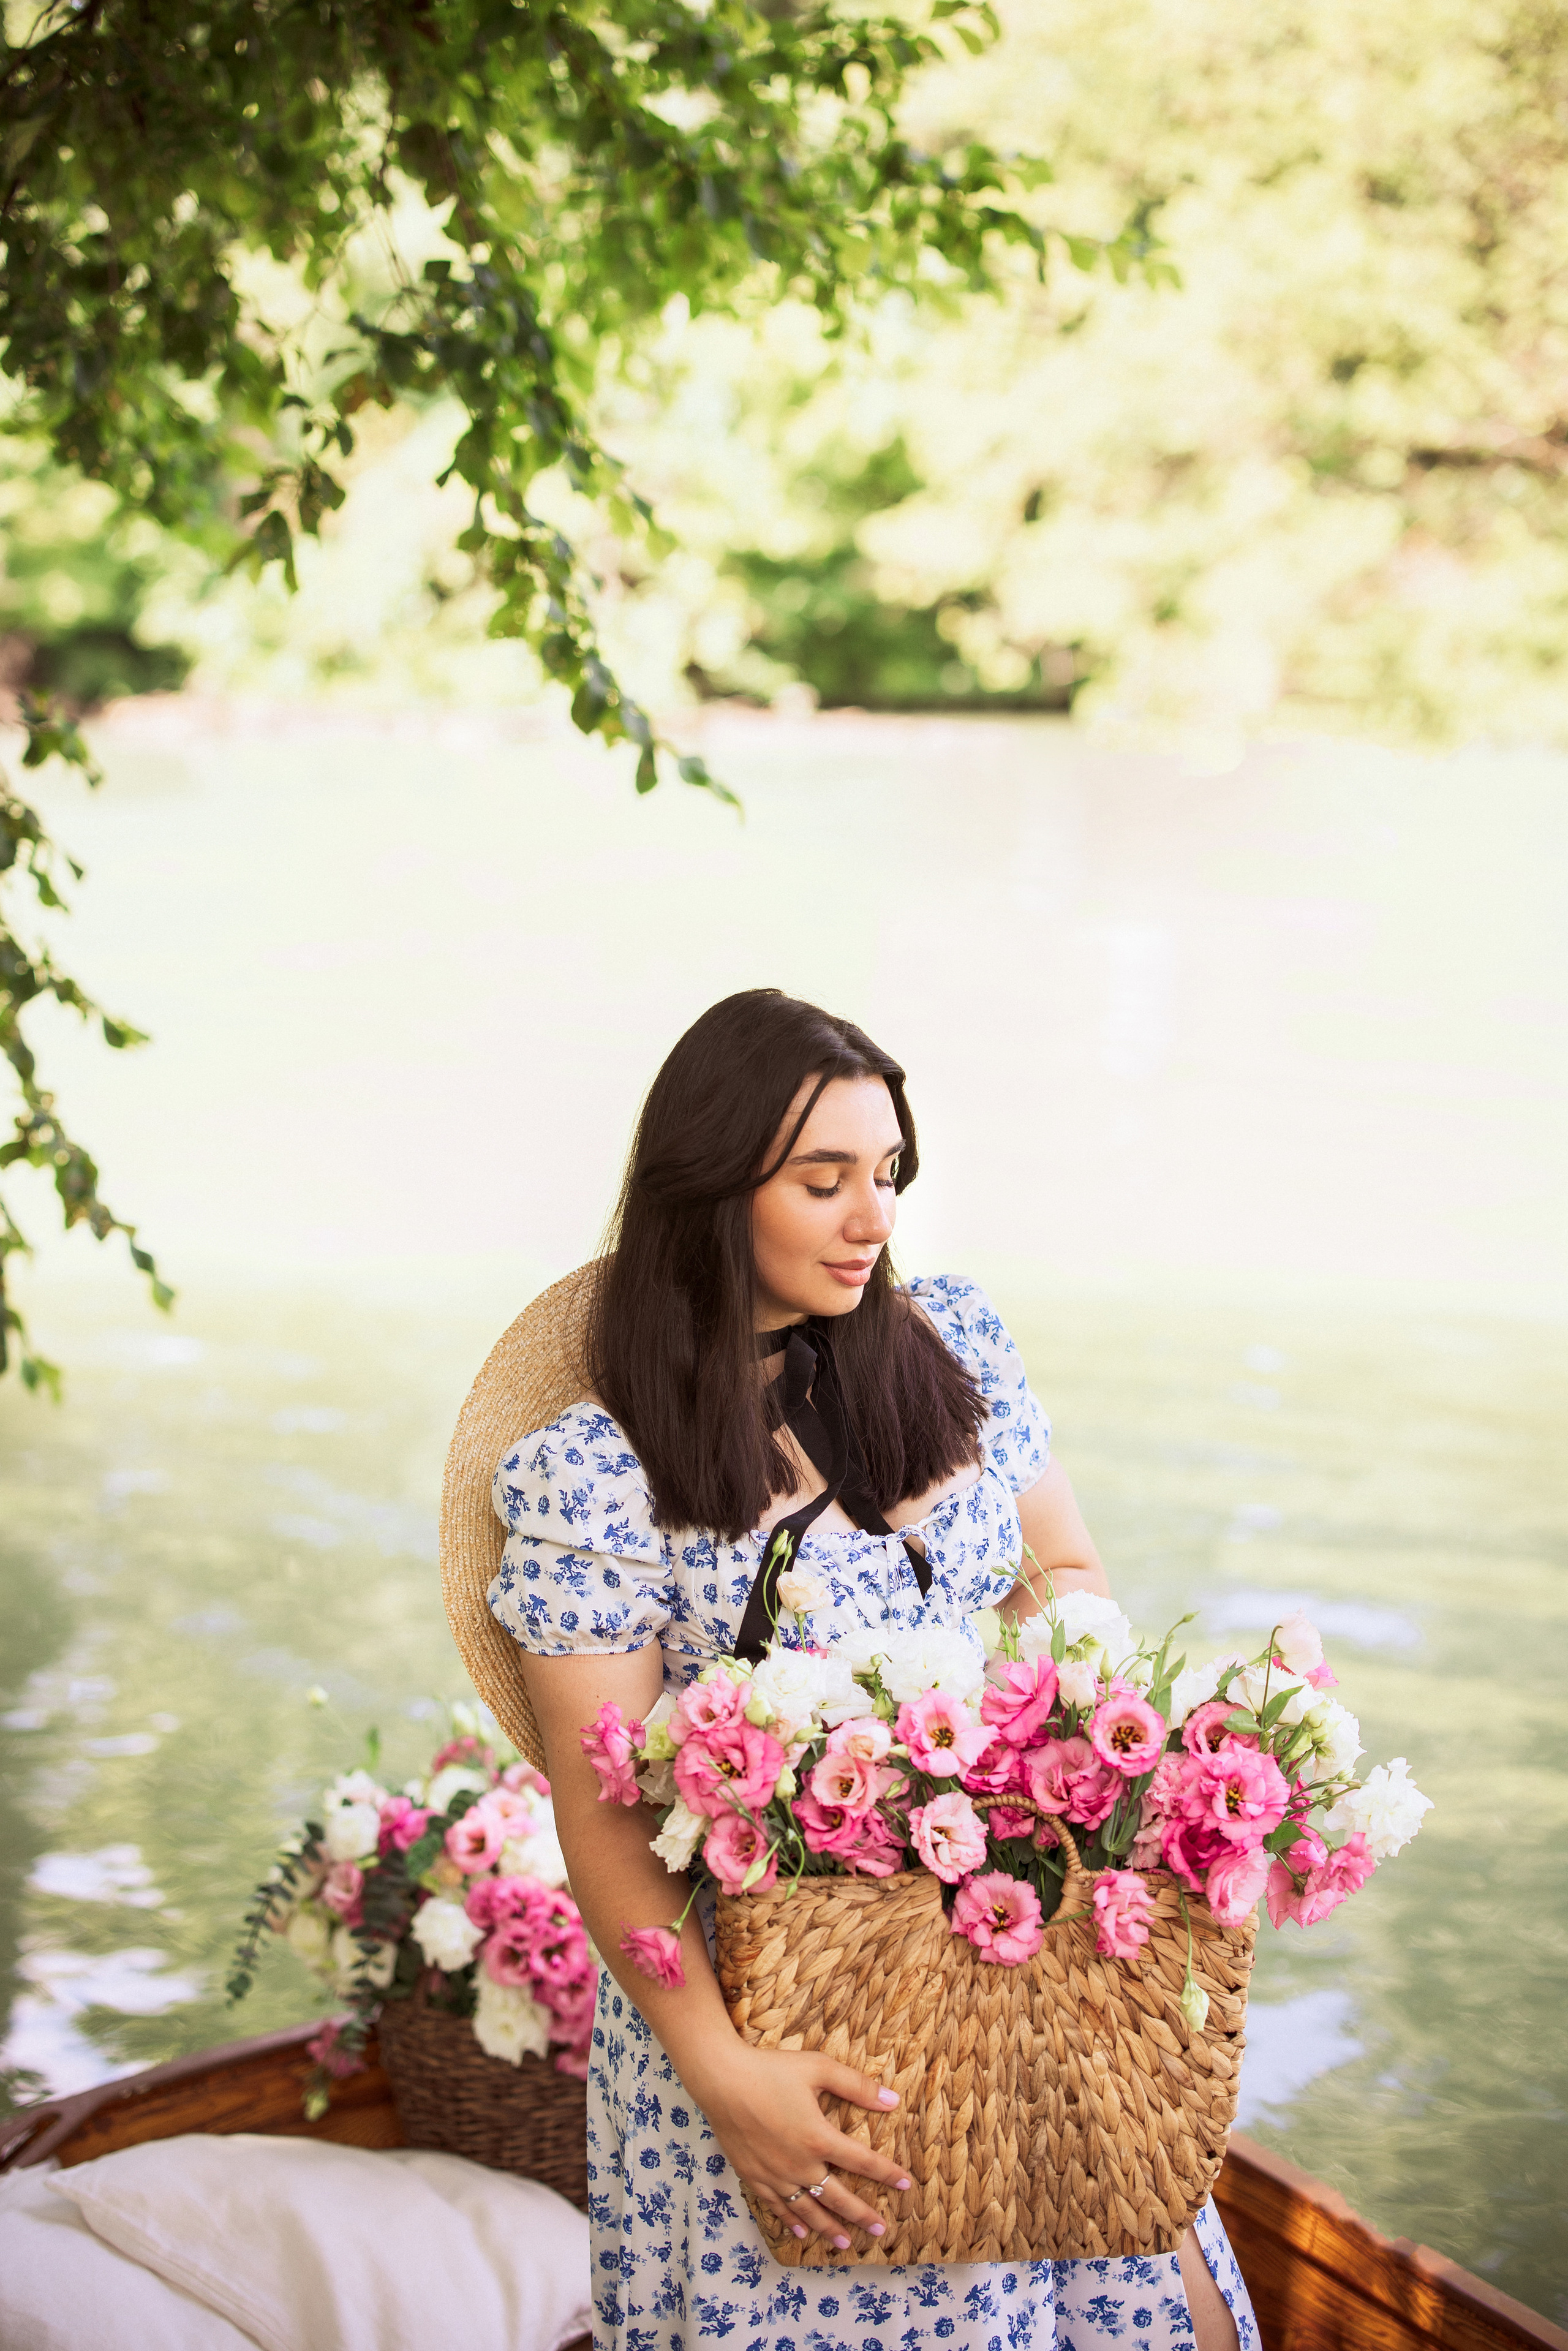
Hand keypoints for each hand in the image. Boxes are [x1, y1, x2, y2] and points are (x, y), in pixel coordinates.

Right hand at [686, 2039, 911, 2248]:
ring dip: (829, 2228)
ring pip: (809, 2209)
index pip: (863, 2162)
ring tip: (846, 2243)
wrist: (722, 2080)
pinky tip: (801, 2231)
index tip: (906, 2184)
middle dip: (862, 2215)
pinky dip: (792, 2220)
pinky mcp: (754, 2176)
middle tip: (881, 2230)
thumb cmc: (771, 2069)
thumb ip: (857, 2086)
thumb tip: (893, 2099)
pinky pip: (778, 2207)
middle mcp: (800, 2164)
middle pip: (839, 2197)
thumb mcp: (819, 2068)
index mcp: (820, 2138)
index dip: (887, 2174)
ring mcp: (776, 2174)